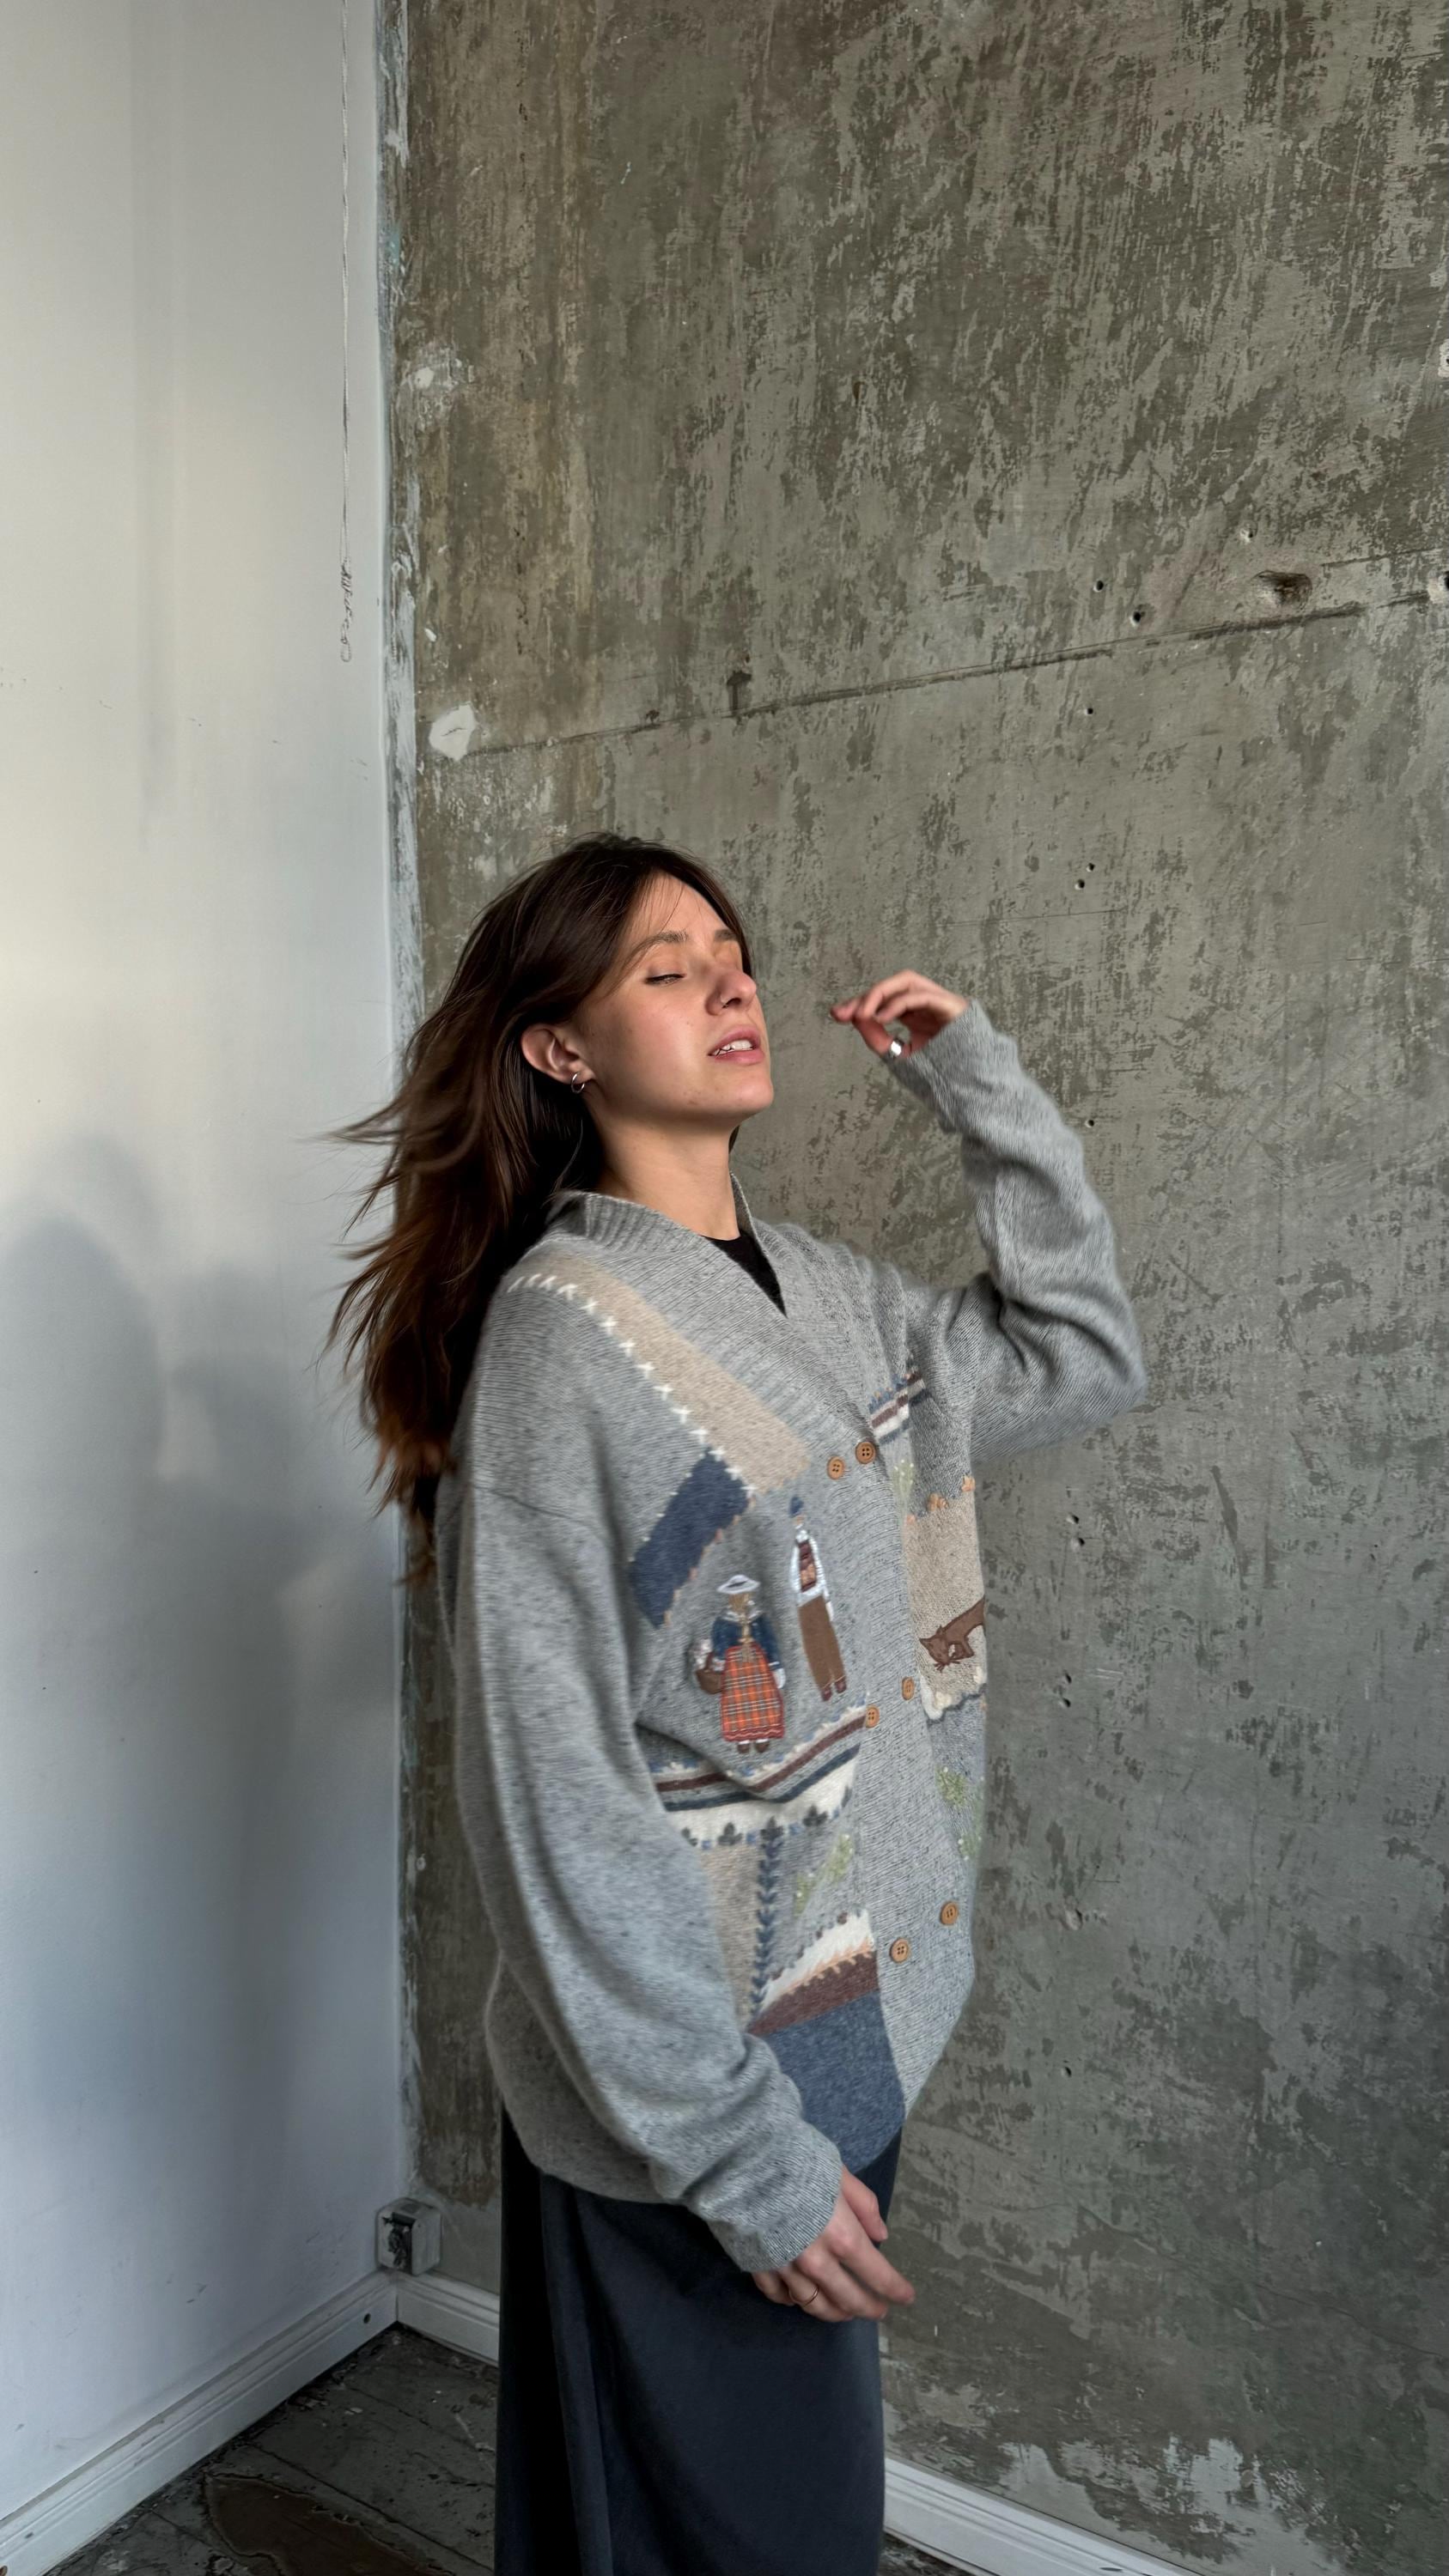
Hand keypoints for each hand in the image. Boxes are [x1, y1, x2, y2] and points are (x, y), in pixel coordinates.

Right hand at [750, 2166, 915, 2321]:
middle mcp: (817, 2264)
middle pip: (848, 2299)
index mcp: (843, 2239)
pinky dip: (793, 2301)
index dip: (895, 2289)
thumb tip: (881, 2235)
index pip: (877, 2275)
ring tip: (844, 2312)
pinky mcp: (759, 2268)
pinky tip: (800, 2299)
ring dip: (834, 2312)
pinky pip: (780, 2296)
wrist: (743, 2162)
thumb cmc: (798, 2161)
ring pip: (814, 2306)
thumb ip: (864, 2206)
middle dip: (868, 2308)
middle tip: (879, 2311)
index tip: (907, 2298)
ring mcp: (786, 2271)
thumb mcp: (840, 2174)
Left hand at [829, 971, 969, 1060]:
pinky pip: (921, 996)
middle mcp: (926, 1003)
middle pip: (890, 987)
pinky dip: (898, 1003)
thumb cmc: (940, 1074)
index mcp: (915, 1014)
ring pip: (906, 981)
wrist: (971, 1087)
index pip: (883, 1000)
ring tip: (862, 1013)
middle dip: (865, 997)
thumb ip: (878, 1038)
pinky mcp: (951, 1005)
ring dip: (879, 993)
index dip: (859, 1004)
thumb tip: (855, 1019)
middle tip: (843, 1013)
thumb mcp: (900, 1056)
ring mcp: (940, 1001)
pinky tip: (881, 1017)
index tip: (836, 1014)